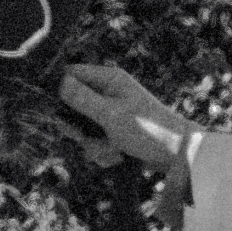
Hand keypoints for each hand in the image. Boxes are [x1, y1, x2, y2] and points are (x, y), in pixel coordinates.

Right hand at [57, 64, 198, 176]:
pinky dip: (104, 152)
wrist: (177, 155)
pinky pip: (96, 142)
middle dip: (77, 127)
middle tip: (83, 136)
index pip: (71, 74)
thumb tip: (58, 83)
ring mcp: (111, 114)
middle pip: (72, 105)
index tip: (54, 110)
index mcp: (109, 79)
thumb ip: (82, 99)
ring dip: (93, 144)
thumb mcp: (110, 114)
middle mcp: (108, 93)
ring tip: (112, 149)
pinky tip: (119, 156)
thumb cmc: (148, 129)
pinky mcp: (115, 132)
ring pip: (83, 129)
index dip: (59, 90)